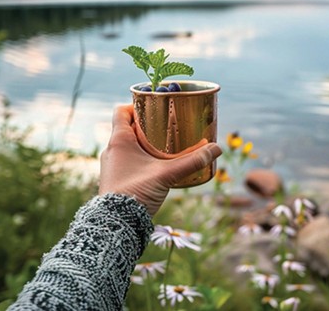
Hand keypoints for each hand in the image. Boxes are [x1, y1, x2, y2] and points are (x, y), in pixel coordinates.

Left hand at [99, 104, 221, 214]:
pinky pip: (126, 160)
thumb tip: (217, 148)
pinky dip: (139, 158)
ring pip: (126, 145)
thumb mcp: (167, 174)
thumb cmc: (136, 193)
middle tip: (164, 124)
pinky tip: (155, 166)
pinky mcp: (114, 180)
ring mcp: (111, 165)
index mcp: (119, 140)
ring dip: (142, 142)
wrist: (116, 223)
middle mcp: (111, 150)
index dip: (135, 105)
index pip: (121, 111)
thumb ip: (192, 161)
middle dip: (145, 124)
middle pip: (126, 128)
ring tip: (163, 144)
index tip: (152, 106)